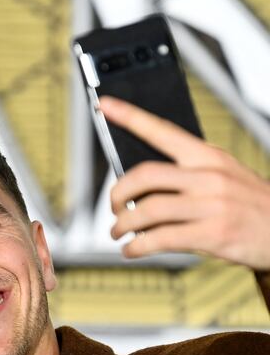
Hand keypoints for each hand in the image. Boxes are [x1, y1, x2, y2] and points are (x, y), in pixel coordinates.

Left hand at [101, 96, 269, 269]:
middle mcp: (210, 176)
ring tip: (118, 231)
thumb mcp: (224, 175)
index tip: (106, 105)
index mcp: (208, 156)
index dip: (131, 117)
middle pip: (144, 175)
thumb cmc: (249, 204)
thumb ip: (187, 172)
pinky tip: (132, 249)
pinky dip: (137, 246)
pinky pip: (160, 239)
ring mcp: (213, 205)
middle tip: (113, 206)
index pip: (163, 131)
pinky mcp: (213, 234)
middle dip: (117, 193)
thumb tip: (139, 182)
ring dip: (122, 224)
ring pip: (147, 210)